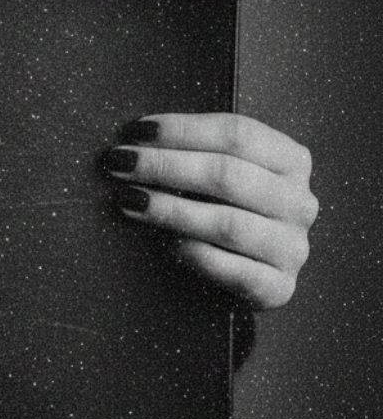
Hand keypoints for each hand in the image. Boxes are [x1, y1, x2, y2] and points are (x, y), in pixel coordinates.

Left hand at [102, 113, 316, 309]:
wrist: (240, 273)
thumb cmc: (219, 208)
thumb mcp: (217, 172)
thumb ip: (192, 151)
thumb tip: (135, 136)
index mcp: (290, 161)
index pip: (237, 133)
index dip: (182, 129)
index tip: (134, 130)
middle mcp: (299, 202)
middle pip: (228, 174)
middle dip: (164, 165)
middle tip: (119, 162)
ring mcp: (292, 247)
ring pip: (227, 223)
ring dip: (169, 209)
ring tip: (127, 199)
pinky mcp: (278, 288)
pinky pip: (230, 269)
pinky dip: (193, 253)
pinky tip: (163, 243)